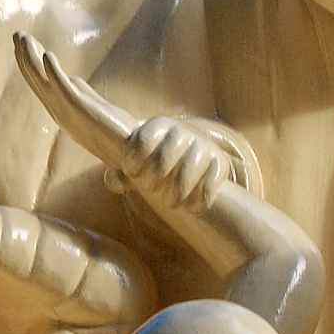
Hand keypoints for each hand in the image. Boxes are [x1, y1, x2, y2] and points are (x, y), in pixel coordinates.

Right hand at [14, 33, 140, 171]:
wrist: (131, 152)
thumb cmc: (114, 132)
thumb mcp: (92, 106)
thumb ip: (80, 93)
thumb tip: (73, 79)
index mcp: (61, 109)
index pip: (40, 83)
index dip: (30, 63)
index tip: (24, 43)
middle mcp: (60, 110)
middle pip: (36, 80)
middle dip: (26, 57)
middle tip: (18, 34)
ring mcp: (68, 110)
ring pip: (43, 82)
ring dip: (32, 59)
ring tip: (25, 38)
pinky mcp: (81, 109)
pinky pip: (64, 88)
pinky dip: (54, 72)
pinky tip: (48, 55)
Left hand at [109, 116, 230, 209]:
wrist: (188, 158)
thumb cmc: (153, 163)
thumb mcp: (136, 164)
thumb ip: (120, 174)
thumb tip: (113, 180)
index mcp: (158, 126)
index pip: (143, 139)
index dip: (134, 159)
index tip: (132, 173)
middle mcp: (182, 131)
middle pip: (165, 156)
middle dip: (154, 178)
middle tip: (151, 190)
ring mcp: (203, 145)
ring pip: (189, 168)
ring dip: (178, 191)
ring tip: (171, 204)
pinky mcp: (220, 162)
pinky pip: (213, 179)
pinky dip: (201, 197)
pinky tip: (192, 208)